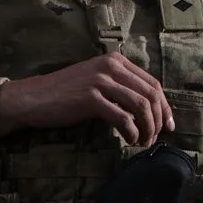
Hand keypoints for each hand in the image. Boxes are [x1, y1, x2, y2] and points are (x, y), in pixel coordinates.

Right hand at [0, 54, 173, 146]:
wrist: (34, 98)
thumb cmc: (65, 94)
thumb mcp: (96, 81)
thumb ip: (120, 86)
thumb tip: (148, 108)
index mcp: (115, 60)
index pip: (152, 83)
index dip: (165, 106)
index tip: (168, 125)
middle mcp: (110, 66)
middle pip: (151, 94)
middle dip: (159, 119)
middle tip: (156, 138)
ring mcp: (100, 81)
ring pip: (140, 106)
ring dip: (147, 128)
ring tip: (143, 142)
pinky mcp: (90, 99)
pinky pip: (122, 118)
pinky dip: (131, 132)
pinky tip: (129, 140)